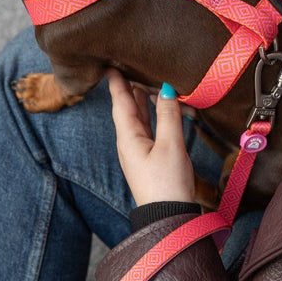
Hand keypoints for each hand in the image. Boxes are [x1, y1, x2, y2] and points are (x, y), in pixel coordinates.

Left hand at [106, 69, 195, 205]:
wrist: (167, 217)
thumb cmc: (167, 183)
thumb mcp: (171, 146)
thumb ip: (169, 115)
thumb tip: (167, 90)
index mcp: (128, 137)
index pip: (120, 102)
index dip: (117, 83)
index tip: (110, 64)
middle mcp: (129, 142)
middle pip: (127, 108)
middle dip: (129, 87)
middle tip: (130, 65)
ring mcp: (138, 151)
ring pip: (138, 118)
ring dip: (141, 100)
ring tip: (144, 79)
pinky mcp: (149, 158)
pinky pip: (148, 129)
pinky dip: (152, 114)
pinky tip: (158, 108)